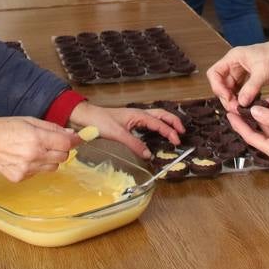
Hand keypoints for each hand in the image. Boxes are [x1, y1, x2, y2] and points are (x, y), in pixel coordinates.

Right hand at [0, 116, 77, 181]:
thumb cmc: (4, 128)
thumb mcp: (29, 120)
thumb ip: (52, 128)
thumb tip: (71, 134)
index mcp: (37, 139)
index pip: (66, 144)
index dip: (73, 141)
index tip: (76, 138)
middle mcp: (34, 156)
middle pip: (63, 157)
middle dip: (61, 149)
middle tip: (51, 143)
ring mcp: (27, 169)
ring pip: (53, 167)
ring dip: (50, 159)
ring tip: (35, 150)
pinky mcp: (21, 178)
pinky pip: (39, 173)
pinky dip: (37, 166)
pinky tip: (25, 158)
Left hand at [69, 101, 183, 158]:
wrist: (86, 117)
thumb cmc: (100, 121)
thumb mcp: (118, 134)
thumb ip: (134, 144)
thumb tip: (148, 154)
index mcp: (138, 114)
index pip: (159, 122)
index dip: (170, 131)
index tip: (177, 141)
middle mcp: (139, 114)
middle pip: (161, 115)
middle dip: (173, 122)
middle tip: (182, 132)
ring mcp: (134, 117)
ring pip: (155, 118)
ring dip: (166, 123)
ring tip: (174, 131)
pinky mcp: (129, 122)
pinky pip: (147, 123)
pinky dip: (156, 127)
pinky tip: (155, 134)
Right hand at [206, 36, 268, 111]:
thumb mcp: (263, 71)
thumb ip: (251, 87)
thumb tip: (241, 102)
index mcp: (233, 58)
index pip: (214, 73)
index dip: (217, 87)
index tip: (227, 98)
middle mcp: (235, 65)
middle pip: (222, 84)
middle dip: (227, 97)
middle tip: (236, 109)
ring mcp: (242, 73)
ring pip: (231, 89)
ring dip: (234, 100)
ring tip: (242, 109)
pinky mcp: (250, 80)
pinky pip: (241, 92)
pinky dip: (243, 99)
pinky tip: (248, 105)